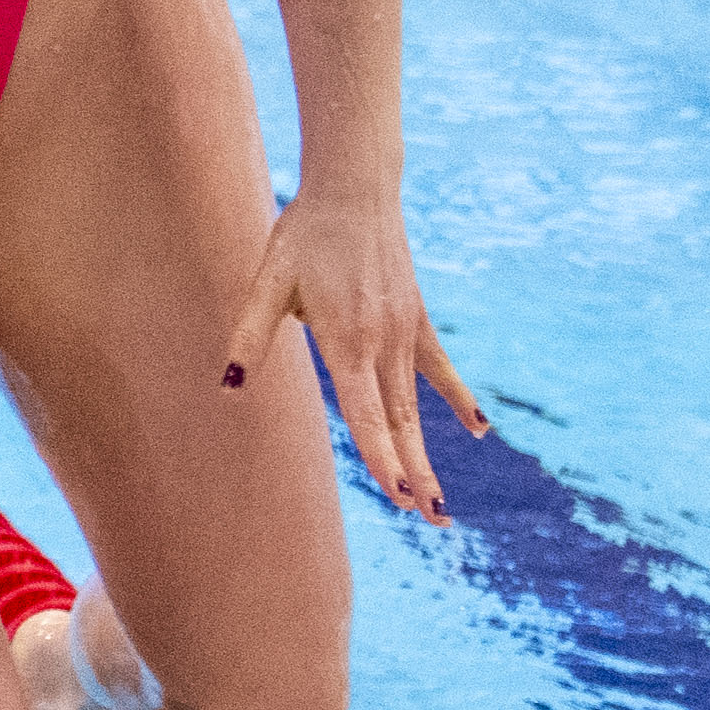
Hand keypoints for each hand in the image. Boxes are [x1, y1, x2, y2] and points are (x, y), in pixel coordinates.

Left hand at [226, 184, 480, 522]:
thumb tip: (231, 384)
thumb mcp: (268, 280)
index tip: (400, 494)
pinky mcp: (417, 318)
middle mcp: (384, 342)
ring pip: (417, 405)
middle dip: (414, 472)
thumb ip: (250, 334)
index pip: (366, 412)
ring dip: (429, 452)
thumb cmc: (303, 235)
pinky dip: (457, 399)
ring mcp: (407, 331)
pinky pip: (439, 368)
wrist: (355, 190)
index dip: (382, 456)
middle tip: (431, 519)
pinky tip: (478, 430)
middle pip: (400, 420)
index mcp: (347, 339)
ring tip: (440, 502)